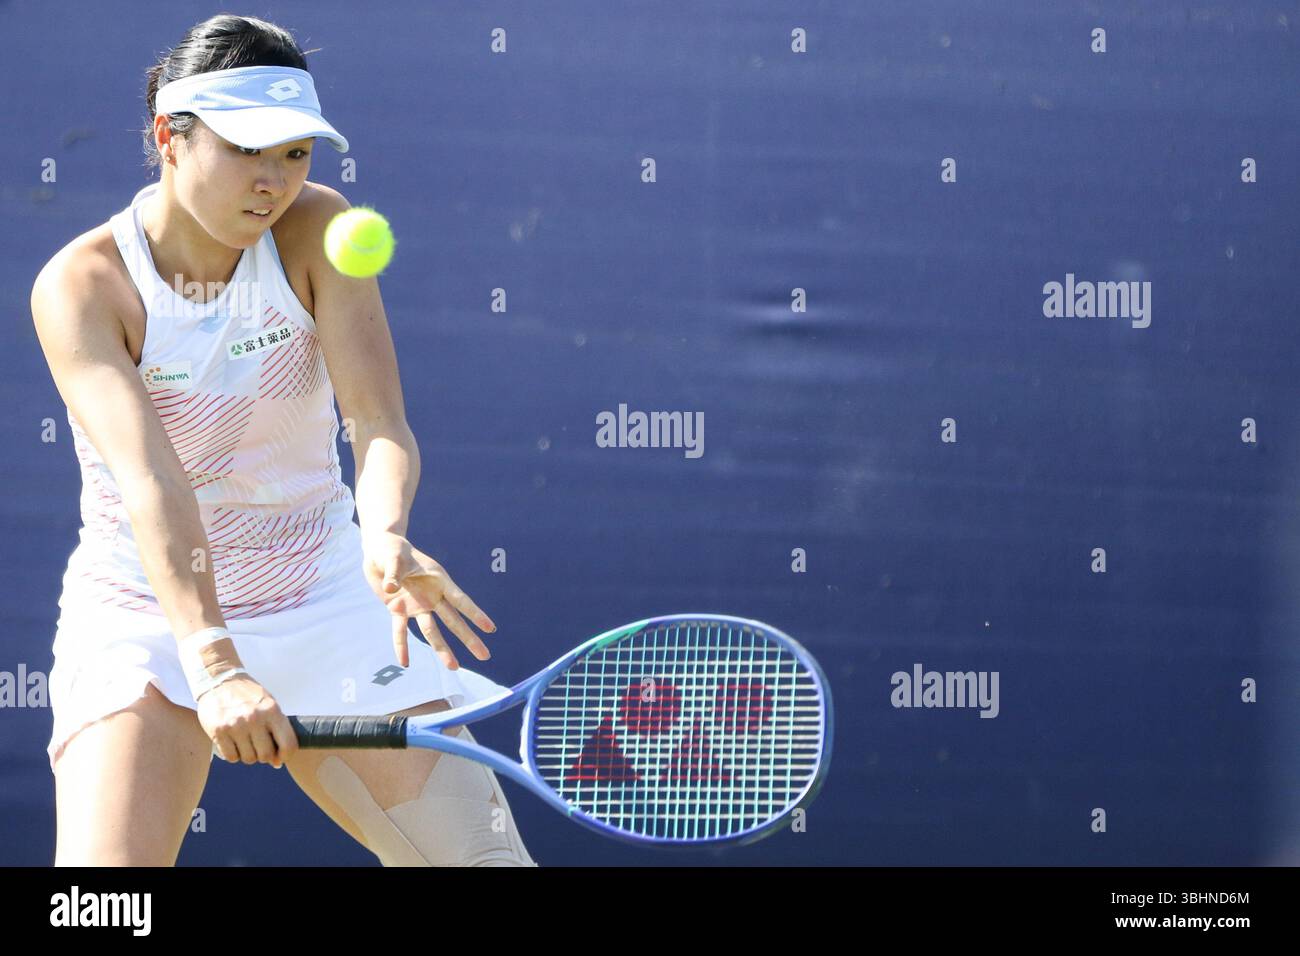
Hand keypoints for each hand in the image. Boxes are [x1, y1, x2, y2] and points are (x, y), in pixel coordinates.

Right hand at [197, 673, 297, 767]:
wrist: (220, 680)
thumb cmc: (248, 695)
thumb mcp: (269, 705)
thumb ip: (276, 729)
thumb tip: (277, 762)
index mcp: (272, 711)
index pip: (288, 744)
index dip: (286, 756)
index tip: (280, 757)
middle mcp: (255, 718)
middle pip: (266, 755)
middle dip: (264, 756)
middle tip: (259, 747)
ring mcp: (236, 725)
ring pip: (248, 758)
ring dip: (248, 755)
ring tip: (245, 742)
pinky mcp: (219, 731)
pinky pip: (231, 757)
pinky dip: (233, 754)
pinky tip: (233, 742)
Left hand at [361, 530, 495, 670]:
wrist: (380, 549)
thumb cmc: (392, 549)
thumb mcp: (393, 557)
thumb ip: (393, 574)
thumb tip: (390, 589)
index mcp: (438, 580)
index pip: (460, 600)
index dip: (475, 614)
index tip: (490, 628)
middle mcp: (432, 596)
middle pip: (453, 621)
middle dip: (469, 638)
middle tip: (485, 656)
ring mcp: (417, 605)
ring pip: (432, 631)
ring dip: (442, 649)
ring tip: (453, 667)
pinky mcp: (399, 610)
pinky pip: (400, 631)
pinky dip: (401, 646)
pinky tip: (404, 662)